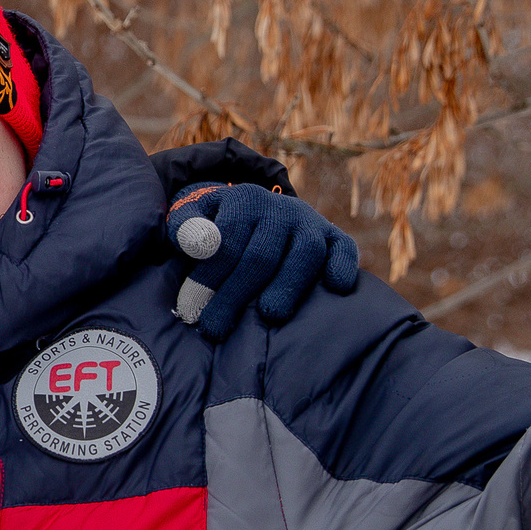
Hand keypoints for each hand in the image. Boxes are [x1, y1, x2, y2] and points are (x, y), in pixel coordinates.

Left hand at [165, 182, 360, 340]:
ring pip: (304, 253)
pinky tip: (336, 288)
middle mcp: (280, 208)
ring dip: (289, 285)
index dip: (208, 278)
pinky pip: (344, 248)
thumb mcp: (197, 218)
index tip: (190, 310)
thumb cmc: (222, 227)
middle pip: (261, 255)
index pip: (226, 243)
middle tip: (216, 329)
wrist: (262, 213)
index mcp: (243, 200)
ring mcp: (310, 222)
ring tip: (271, 315)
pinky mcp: (335, 236)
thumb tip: (192, 243)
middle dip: (236, 294)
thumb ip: (186, 228)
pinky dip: (343, 265)